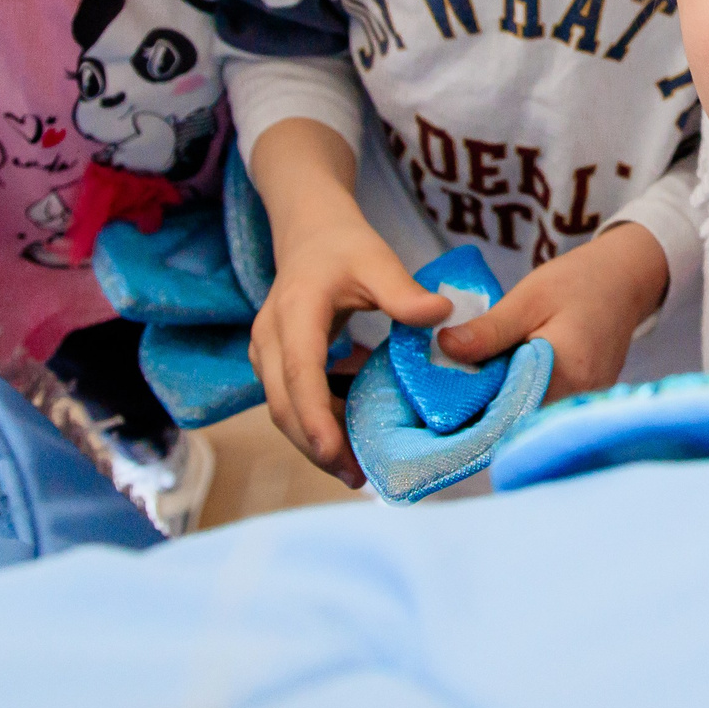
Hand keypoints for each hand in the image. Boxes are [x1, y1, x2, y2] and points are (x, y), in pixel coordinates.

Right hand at [248, 212, 451, 481]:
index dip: (315, 418)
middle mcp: (270, 338)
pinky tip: (348, 435)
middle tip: (356, 476)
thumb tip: (442, 316)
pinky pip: (290, 400)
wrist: (309, 231)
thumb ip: (404, 292)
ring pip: (283, 409)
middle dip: (316, 445)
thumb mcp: (378, 261)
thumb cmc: (344, 245)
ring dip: (314, 439)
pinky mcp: (274, 361)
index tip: (335, 454)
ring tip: (355, 467)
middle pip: (284, 405)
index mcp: (296, 313)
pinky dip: (316, 421)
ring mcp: (267, 352)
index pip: (300, 374)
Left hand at [436, 223, 669, 401]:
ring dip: (499, 403)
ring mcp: (583, 403)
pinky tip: (501, 380)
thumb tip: (445, 348)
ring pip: (528, 415)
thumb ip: (490, 330)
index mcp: (566, 373)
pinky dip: (518, 397)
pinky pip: (542, 408)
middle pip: (517, 417)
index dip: (471, 406)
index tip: (439, 396)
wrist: (623, 280)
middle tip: (448, 389)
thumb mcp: (528, 298)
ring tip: (472, 382)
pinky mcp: (582, 401)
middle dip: (481, 407)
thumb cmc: (577, 282)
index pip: (507, 408)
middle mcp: (579, 398)